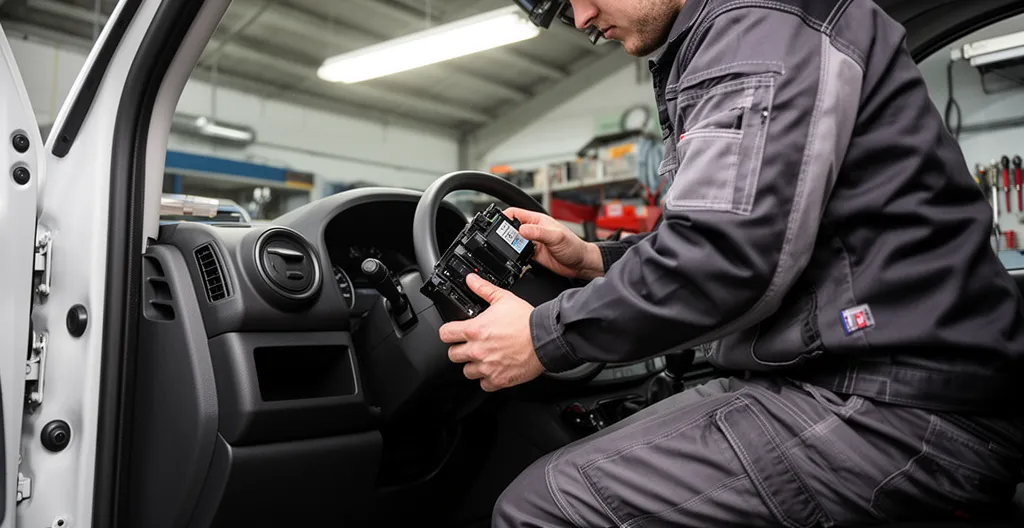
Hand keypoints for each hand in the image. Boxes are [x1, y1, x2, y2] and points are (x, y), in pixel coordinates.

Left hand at [439, 273, 544, 391]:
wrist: (546, 338)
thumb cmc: (527, 321)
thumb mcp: (504, 298)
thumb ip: (484, 289)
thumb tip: (471, 280)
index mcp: (475, 330)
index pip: (445, 334)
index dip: (448, 332)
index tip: (454, 333)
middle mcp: (477, 350)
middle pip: (453, 355)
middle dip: (460, 349)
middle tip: (471, 345)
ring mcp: (487, 367)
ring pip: (467, 371)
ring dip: (473, 365)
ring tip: (485, 358)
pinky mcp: (498, 379)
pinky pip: (484, 384)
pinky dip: (488, 379)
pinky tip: (495, 369)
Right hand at [504, 207, 603, 279]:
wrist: (581, 264)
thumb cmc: (574, 246)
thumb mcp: (556, 237)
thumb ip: (538, 233)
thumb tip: (521, 230)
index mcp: (538, 220)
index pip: (515, 213)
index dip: (504, 216)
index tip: (496, 223)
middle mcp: (533, 230)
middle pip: (511, 228)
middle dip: (504, 233)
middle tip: (501, 240)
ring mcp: (533, 243)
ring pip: (513, 242)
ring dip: (509, 245)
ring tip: (507, 250)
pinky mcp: (533, 255)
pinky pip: (518, 254)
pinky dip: (514, 256)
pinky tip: (514, 259)